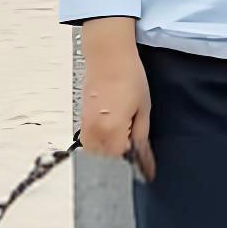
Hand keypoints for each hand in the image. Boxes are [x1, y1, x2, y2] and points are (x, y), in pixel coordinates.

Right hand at [80, 20, 155, 180]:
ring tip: (124, 150)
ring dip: (108, 157)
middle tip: (135, 161)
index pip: (121, 162)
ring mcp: (86, 126)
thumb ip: (141, 138)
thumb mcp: (143, 109)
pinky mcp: (82, 119)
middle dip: (120, 165)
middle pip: (105, 163)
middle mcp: (95, 131)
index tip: (144, 170)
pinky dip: (99, 147)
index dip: (133, 167)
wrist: (109, 56)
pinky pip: (88, 143)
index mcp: (112, 130)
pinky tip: (112, 140)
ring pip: (94, 156)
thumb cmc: (129, 77)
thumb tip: (144, 160)